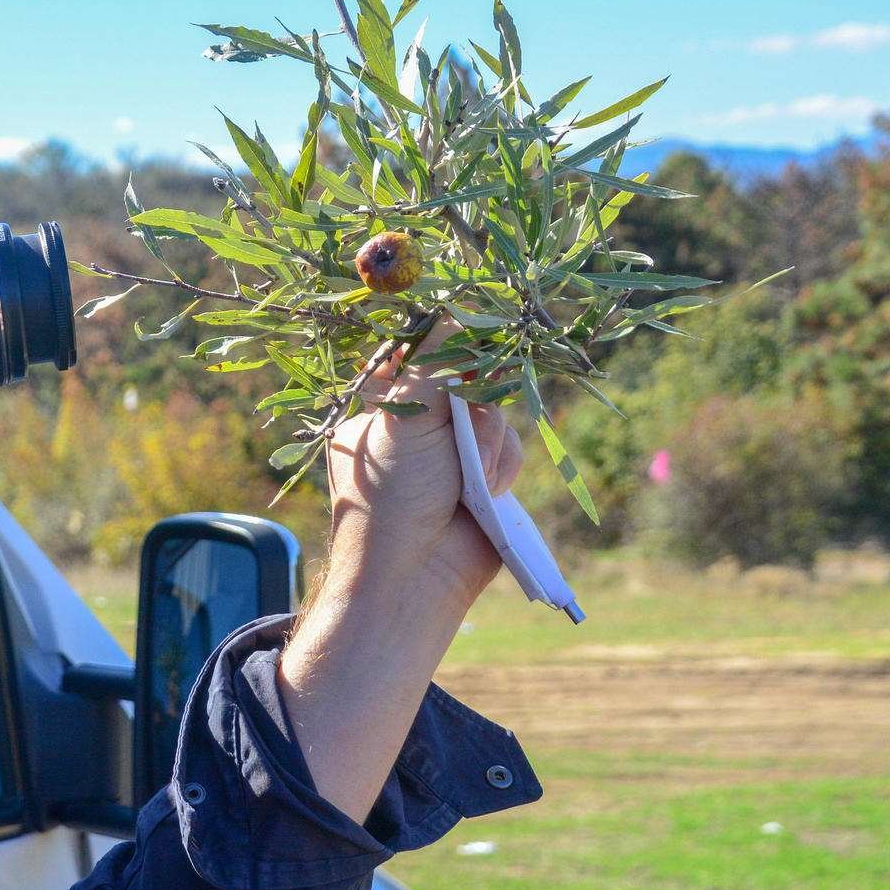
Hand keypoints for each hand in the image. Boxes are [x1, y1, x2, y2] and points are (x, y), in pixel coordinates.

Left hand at [322, 323, 524, 623]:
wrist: (414, 576)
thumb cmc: (391, 498)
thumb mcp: (405, 422)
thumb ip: (434, 367)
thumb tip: (455, 313)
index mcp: (381, 410)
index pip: (418, 358)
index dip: (446, 350)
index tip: (469, 340)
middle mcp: (417, 427)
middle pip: (466, 381)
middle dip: (472, 405)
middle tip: (462, 428)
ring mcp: (451, 454)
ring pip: (493, 414)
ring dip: (489, 442)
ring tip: (474, 480)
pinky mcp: (484, 478)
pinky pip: (508, 448)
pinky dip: (502, 466)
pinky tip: (488, 494)